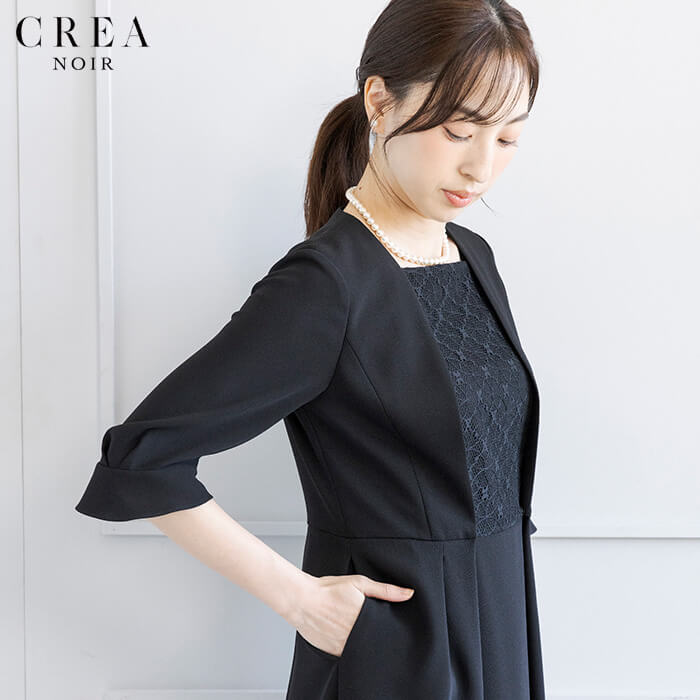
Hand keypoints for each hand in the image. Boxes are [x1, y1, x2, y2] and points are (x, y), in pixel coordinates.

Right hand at [295, 573, 414, 657]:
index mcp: (366, 617)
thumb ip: (385, 590)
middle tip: (368, 623)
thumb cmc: (328, 589)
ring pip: (362, 649)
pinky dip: (350, 647)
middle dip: (376, 634)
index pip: (387, 630)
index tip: (391, 625)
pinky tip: (344, 634)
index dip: (391, 629)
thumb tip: (409, 593)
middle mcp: (356, 635)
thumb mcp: (359, 583)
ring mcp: (345, 646)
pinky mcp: (334, 653)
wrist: (301, 600)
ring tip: (353, 626)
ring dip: (363, 641)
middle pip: (376, 640)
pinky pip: (349, 654)